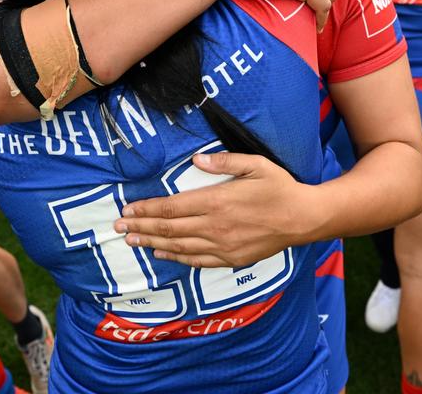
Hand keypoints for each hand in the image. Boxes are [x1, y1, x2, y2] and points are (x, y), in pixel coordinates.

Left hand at [113, 151, 313, 268]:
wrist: (304, 218)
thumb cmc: (279, 187)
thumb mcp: (255, 165)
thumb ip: (224, 161)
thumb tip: (195, 161)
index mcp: (217, 201)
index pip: (171, 207)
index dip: (146, 209)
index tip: (127, 210)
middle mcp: (215, 226)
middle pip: (169, 228)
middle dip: (140, 227)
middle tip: (117, 228)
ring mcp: (223, 246)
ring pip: (178, 247)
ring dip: (152, 243)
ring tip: (131, 241)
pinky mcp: (231, 259)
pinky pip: (197, 261)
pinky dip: (176, 258)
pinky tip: (161, 254)